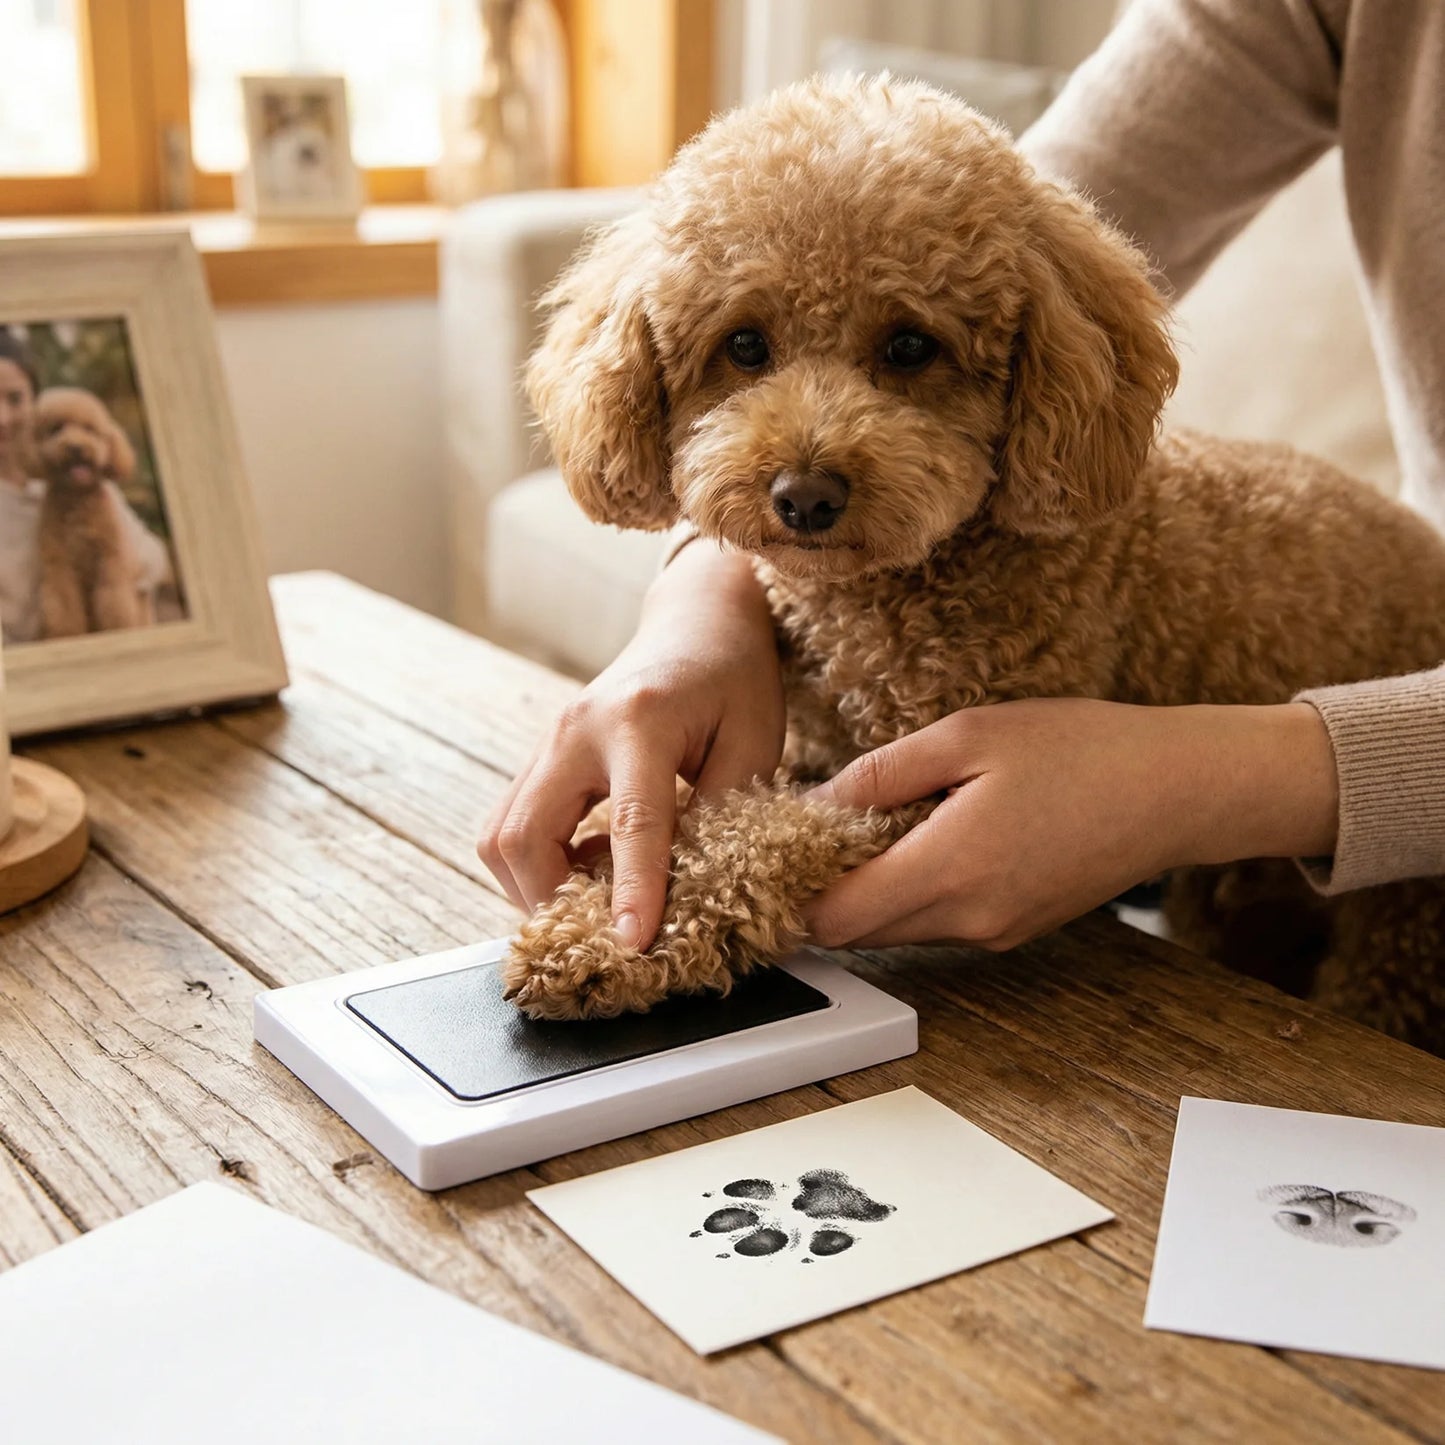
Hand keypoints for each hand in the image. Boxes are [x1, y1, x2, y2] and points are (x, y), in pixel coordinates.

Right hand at [479, 540, 784, 949]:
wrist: (699, 621)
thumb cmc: (734, 677)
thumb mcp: (755, 743)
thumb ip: (724, 815)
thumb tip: (692, 890)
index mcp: (641, 720)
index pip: (630, 824)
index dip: (633, 891)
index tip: (634, 944)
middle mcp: (577, 729)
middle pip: (524, 835)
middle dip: (551, 902)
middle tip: (602, 939)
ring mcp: (550, 741)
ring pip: (503, 835)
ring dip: (535, 888)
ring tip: (594, 909)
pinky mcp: (544, 757)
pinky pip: (514, 824)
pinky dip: (540, 864)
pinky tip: (590, 873)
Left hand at [802, 698, 1337, 950]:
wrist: (1176, 790)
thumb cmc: (1082, 750)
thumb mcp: (968, 736)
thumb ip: (882, 775)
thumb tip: (816, 805)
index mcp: (951, 870)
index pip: (835, 920)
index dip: (796, 890)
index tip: (784, 850)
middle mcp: (969, 919)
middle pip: (858, 932)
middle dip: (829, 889)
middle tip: (825, 827)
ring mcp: (994, 932)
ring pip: (896, 930)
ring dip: (872, 890)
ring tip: (883, 822)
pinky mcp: (1014, 930)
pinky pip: (938, 923)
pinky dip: (914, 892)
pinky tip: (930, 837)